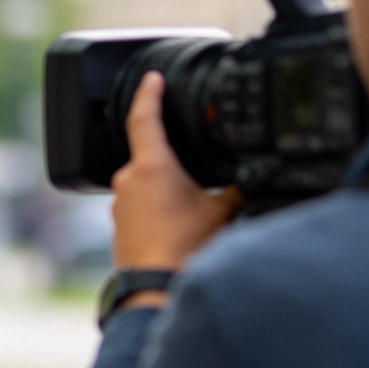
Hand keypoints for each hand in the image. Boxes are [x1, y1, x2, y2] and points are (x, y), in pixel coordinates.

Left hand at [111, 72, 241, 270]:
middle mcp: (128, 181)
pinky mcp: (119, 225)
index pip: (144, 118)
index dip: (149, 94)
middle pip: (151, 156)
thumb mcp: (223, 211)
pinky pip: (140, 205)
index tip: (152, 80)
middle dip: (173, 160)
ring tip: (192, 212)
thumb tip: (249, 177)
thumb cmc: (183, 250)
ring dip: (167, 188)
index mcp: (151, 167)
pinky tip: (177, 227)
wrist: (155, 287)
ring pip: (146, 183)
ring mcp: (120, 204)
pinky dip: (158, 208)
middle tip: (198, 176)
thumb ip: (236, 187)